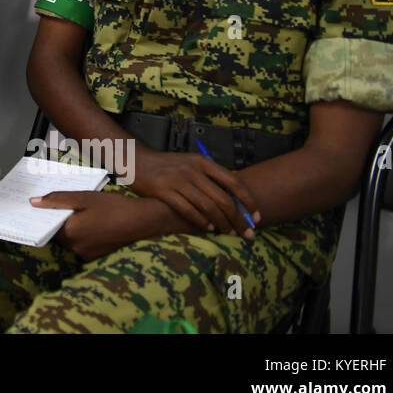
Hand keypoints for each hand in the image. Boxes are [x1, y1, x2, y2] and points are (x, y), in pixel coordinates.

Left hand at [31, 190, 160, 259]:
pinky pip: (80, 243)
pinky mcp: (95, 255)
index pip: (46, 226)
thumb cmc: (113, 207)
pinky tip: (87, 219)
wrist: (143, 221)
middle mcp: (75, 248)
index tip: (39, 204)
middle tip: (58, 203)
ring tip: (75, 208)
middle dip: (56, 219)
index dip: (43, 215)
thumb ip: (57, 199)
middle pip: (57, 233)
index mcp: (70, 233)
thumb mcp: (83, 197)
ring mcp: (86, 254)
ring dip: (69, 226)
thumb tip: (33, 202)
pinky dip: (80, 232)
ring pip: (68, 238)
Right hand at [130, 149, 259, 235]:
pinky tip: (208, 228)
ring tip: (229, 233)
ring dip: (222, 223)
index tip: (257, 216)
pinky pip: (187, 210)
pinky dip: (200, 221)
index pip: (234, 182)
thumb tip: (237, 188)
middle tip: (246, 233)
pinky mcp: (163, 191)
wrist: (135, 159)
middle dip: (238, 219)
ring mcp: (177, 180)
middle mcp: (192, 170)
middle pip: (223, 199)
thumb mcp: (190, 162)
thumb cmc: (166, 165)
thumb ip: (210, 174)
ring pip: (207, 207)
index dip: (249, 201)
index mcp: (202, 162)